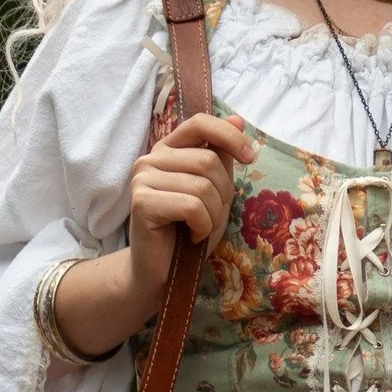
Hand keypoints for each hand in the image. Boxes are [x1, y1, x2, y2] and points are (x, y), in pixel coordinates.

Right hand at [52, 113, 255, 357]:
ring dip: (214, 213)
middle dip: (223, 192)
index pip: (200, 123)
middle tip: (211, 215)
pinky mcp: (141, 203)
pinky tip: (191, 236)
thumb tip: (237, 119)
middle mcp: (150, 159)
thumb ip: (222, 155)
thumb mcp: (215, 189)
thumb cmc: (190, 229)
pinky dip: (203, 226)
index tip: (250, 157)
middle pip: (208, 161)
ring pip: (202, 185)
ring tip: (200, 228)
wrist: (162, 272)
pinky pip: (192, 206)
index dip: (229, 136)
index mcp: (168, 149)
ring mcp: (142, 179)